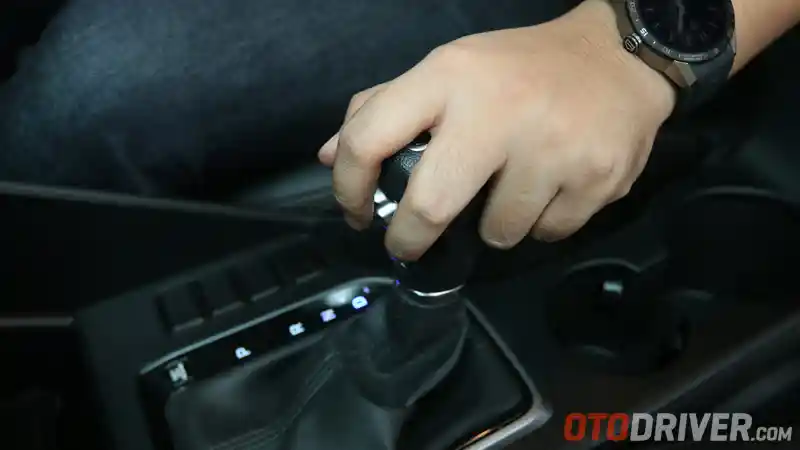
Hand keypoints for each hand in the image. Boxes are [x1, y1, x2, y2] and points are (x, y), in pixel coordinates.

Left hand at [318, 0, 675, 260]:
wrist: (621, 55)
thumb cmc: (519, 68)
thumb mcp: (449, 69)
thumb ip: (384, 107)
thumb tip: (331, 157)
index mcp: (450, 76)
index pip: (369, 138)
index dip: (349, 187)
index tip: (357, 211)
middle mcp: (498, 111)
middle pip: (429, 207)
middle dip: (410, 239)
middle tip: (410, 242)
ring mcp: (553, 149)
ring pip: (496, 232)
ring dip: (491, 226)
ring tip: (507, 191)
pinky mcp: (597, 179)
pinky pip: (546, 234)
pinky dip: (538, 223)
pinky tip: (549, 188)